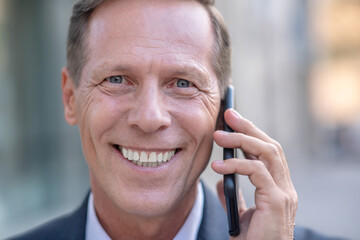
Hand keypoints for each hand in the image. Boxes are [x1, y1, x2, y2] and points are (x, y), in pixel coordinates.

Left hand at [211, 109, 297, 239]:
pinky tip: (218, 165)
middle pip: (270, 145)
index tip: (232, 120)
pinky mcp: (277, 201)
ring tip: (218, 134)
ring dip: (241, 139)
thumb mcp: (241, 214)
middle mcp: (286, 187)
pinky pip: (257, 172)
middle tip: (228, 114)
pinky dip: (236, 164)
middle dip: (248, 127)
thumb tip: (221, 180)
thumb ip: (234, 196)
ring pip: (267, 152)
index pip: (268, 151)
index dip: (251, 133)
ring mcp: (284, 194)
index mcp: (278, 187)